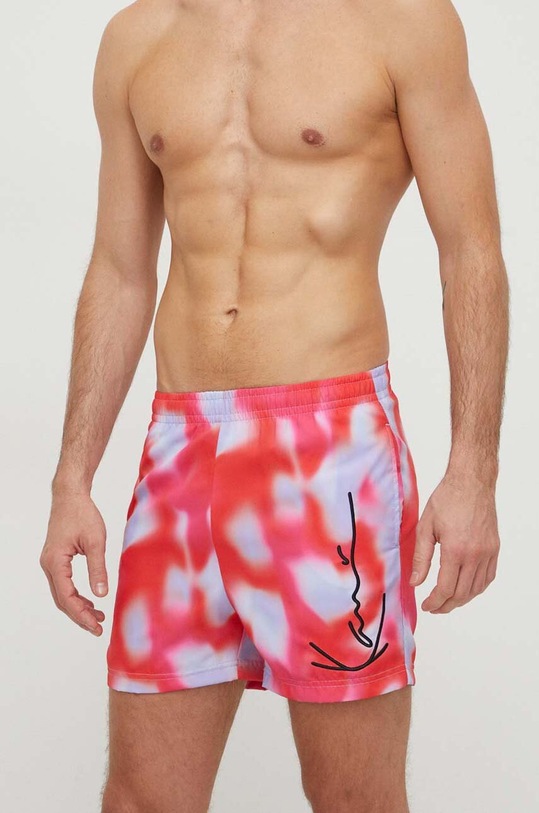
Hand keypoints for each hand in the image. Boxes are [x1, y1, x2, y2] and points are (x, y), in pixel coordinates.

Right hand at [40, 491, 107, 634]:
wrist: (70, 495)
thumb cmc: (82, 514)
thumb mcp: (96, 541)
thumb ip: (98, 569)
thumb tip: (101, 594)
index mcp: (55, 562)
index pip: (67, 598)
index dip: (81, 615)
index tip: (96, 627)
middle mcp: (48, 565)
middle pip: (61, 600)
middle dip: (79, 615)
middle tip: (98, 627)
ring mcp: (50, 562)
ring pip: (62, 593)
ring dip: (78, 606)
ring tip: (97, 616)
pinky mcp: (56, 559)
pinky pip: (63, 583)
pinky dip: (76, 594)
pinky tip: (90, 599)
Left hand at [410, 474, 499, 612]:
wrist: (471, 483)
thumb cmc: (447, 500)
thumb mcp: (425, 528)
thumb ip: (420, 558)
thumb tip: (415, 582)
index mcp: (455, 550)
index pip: (446, 588)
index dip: (435, 602)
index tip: (426, 605)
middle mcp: (475, 554)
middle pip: (462, 593)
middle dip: (446, 605)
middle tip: (434, 607)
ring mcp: (488, 552)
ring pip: (477, 588)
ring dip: (462, 599)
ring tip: (447, 601)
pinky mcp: (494, 548)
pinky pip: (488, 576)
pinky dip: (477, 588)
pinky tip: (466, 588)